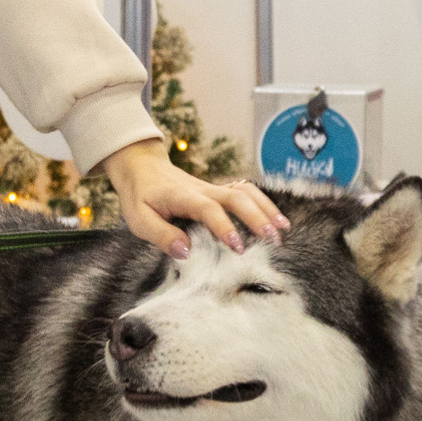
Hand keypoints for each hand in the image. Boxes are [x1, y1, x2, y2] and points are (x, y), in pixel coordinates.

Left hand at [100, 139, 290, 259]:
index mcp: (183, 197)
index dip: (224, 226)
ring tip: (283, 229)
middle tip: (273, 239)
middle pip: (236, 197)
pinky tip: (275, 219)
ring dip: (266, 208)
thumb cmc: (140, 197)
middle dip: (257, 217)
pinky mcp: (218, 190)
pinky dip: (263, 203)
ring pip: (246, 192)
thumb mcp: (139, 220)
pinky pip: (245, 191)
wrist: (142, 168)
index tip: (238, 247)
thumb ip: (161, 236)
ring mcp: (213, 188)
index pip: (208, 209)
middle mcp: (203, 190)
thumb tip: (186, 252)